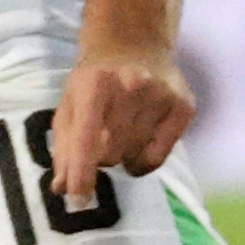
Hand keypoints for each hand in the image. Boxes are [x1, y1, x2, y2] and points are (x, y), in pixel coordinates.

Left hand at [46, 37, 191, 204]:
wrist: (133, 45)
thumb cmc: (94, 82)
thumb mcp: (69, 105)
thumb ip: (63, 147)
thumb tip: (61, 188)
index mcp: (95, 85)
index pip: (86, 139)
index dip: (81, 173)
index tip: (77, 200)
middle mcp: (131, 87)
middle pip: (109, 154)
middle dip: (99, 157)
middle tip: (101, 136)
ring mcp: (161, 95)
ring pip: (132, 158)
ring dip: (121, 156)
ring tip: (121, 130)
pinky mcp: (183, 107)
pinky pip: (157, 159)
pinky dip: (143, 160)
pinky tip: (139, 140)